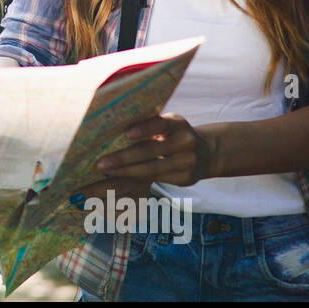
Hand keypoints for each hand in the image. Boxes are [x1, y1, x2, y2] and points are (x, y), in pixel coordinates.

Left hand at [96, 113, 218, 186]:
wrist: (208, 152)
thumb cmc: (174, 134)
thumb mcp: (168, 124)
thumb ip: (148, 125)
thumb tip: (111, 128)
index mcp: (177, 124)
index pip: (160, 124)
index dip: (144, 128)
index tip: (126, 133)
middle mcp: (185, 142)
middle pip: (150, 151)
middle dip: (123, 158)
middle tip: (100, 163)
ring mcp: (187, 162)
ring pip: (151, 170)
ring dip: (125, 173)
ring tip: (104, 175)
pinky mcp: (184, 179)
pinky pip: (155, 182)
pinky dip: (135, 183)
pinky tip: (118, 183)